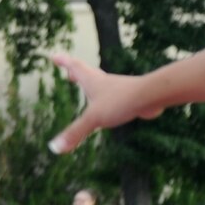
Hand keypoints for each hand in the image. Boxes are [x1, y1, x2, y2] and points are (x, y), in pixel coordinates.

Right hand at [47, 52, 164, 154]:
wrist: (150, 96)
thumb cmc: (120, 101)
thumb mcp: (93, 118)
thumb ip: (75, 133)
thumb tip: (54, 148)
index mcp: (91, 81)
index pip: (74, 67)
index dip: (63, 62)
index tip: (54, 56)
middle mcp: (103, 82)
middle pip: (86, 73)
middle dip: (75, 72)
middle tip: (69, 72)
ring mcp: (116, 89)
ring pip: (100, 84)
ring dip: (91, 84)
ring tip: (87, 89)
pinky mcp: (127, 97)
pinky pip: (112, 96)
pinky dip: (105, 98)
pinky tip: (108, 106)